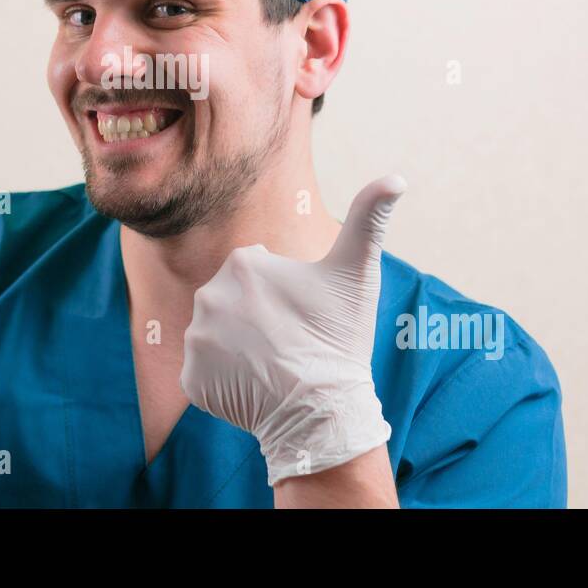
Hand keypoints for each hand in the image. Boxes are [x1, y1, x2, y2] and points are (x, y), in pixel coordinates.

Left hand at [180, 175, 405, 484]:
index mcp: (242, 263)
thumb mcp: (356, 273)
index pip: (255, 273)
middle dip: (255, 318)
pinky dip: (222, 380)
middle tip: (288, 341)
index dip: (282, 295)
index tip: (301, 314)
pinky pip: (203, 373)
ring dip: (238, 347)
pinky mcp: (190, 378)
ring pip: (216, 336)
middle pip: (232, 303)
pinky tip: (251, 384)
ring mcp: (196, 339)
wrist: (321, 410)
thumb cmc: (339, 337)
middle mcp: (208, 295)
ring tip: (271, 363)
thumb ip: (371, 219)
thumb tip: (397, 177)